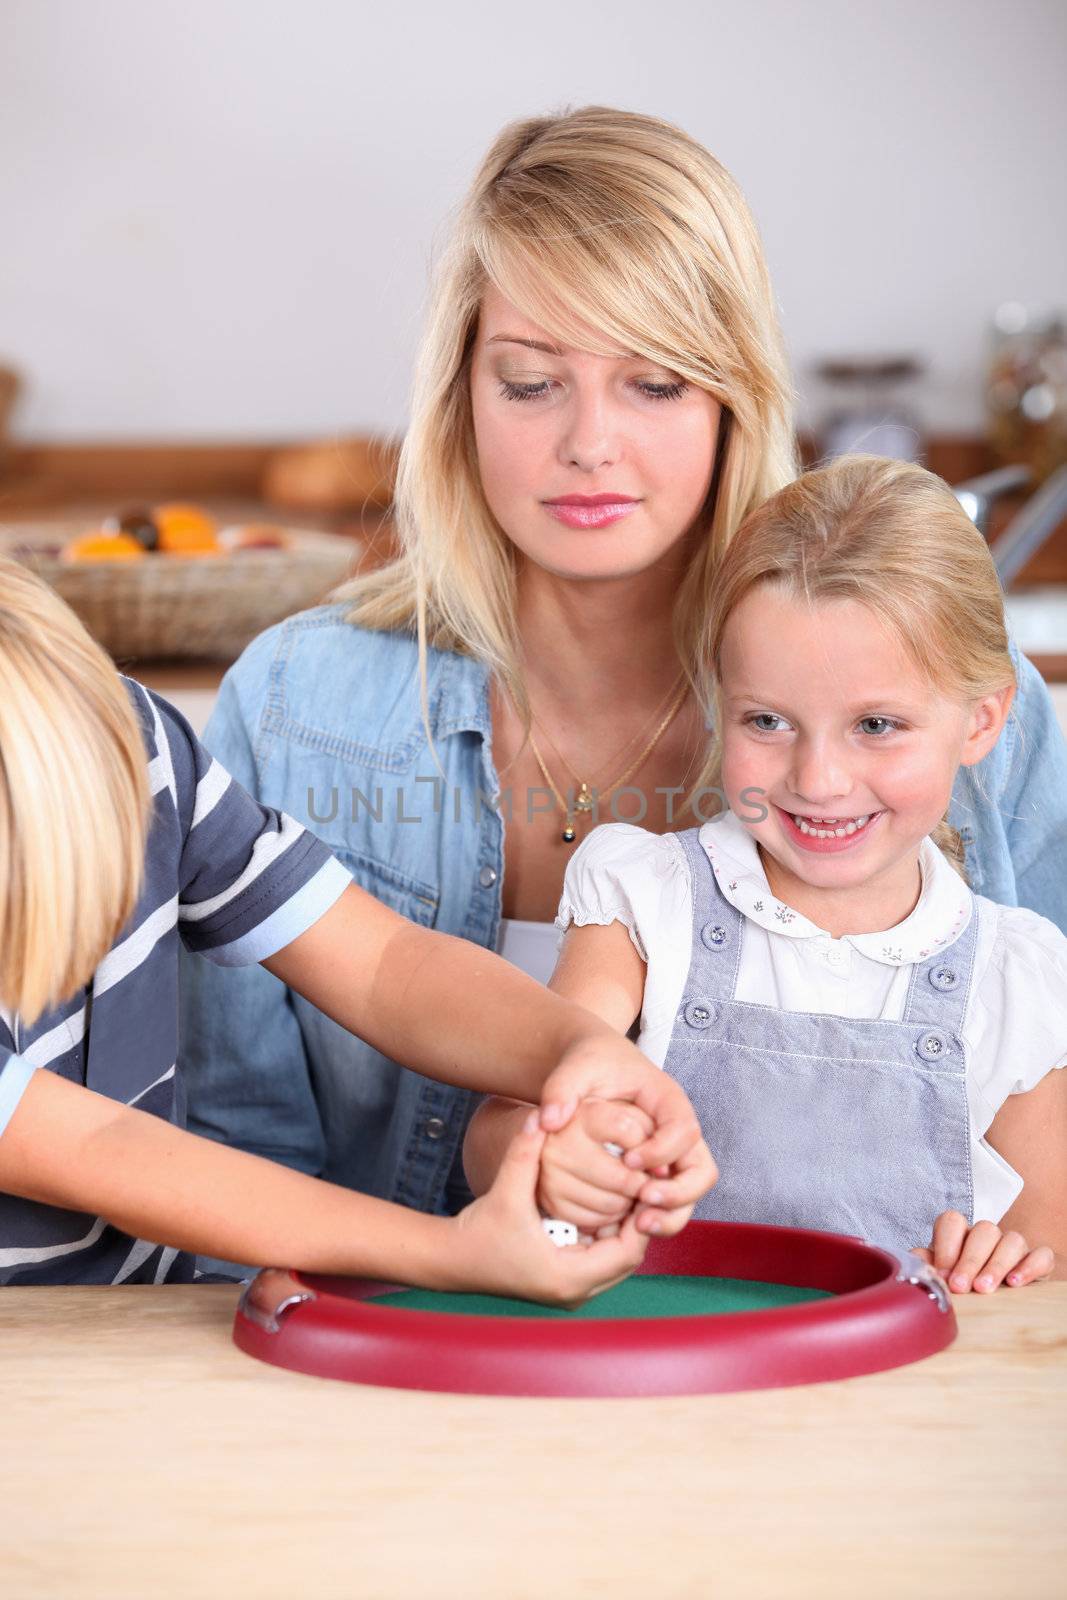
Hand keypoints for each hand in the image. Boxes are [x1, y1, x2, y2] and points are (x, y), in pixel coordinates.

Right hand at [446, 1112, 648, 1307]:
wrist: (452, 1261)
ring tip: (626, 1192)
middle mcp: (574, 1292)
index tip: (643, 1184)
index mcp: (566, 1276)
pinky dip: (607, 1237)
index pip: (628, 1251)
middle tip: (640, 1185)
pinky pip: (601, 1262)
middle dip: (636, 1222)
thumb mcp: (505, 1190)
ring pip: (617, 1262)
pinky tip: (604, 1206)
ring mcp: (570, 1292)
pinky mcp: (564, 1285)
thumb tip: (540, 1116)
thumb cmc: (478, 1232)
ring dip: (623, 1230)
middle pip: (628, 1258)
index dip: (640, 1217)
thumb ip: (524, 1153)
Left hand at [539, 1035, 717, 1232]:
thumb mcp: (576, 1067)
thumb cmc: (590, 1063)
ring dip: (669, 1214)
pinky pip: (669, 1201)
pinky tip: (626, 1224)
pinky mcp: (658, 1171)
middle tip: (642, 1203)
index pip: (684, 1130)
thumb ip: (561, 1089)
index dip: (661, 1151)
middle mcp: (678, 1130)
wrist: (594, 1064)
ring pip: (689, 1194)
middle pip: (701, 1171)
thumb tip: (549, 1121)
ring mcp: (672, 1154)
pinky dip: (655, 1215)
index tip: (628, 1160)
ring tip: (637, 1224)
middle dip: (677, 1194)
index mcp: (668, 1099)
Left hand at [912, 1210, 1055, 1292]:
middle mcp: (987, 1236)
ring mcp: (1013, 1247)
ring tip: (985, 1289)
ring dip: (997, 1264)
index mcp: (960, 1235)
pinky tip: (1015, 1284)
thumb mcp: (941, 1277)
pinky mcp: (1036, 1262)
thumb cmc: (962, 1287)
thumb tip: (917, 1260)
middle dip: (970, 1260)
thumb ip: (926, 1265)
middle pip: (983, 1230)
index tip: (943, 1275)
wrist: (994, 1304)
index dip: (946, 1246)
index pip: (952, 1221)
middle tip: (961, 1287)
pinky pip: (1041, 1255)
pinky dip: (1029, 1267)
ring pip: (1011, 1240)